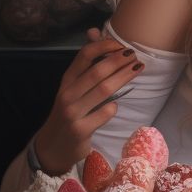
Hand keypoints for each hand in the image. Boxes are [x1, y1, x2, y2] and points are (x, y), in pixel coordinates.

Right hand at [33, 28, 142, 173]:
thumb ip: (87, 74)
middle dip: (118, 60)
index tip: (120, 44)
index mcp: (67, 81)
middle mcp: (68, 94)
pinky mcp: (81, 129)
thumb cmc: (70, 115)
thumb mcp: (74, 93)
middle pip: (97, 71)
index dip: (103, 46)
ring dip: (123, 77)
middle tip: (135, 55)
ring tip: (138, 68)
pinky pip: (105, 113)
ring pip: (103, 90)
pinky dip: (114, 107)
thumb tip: (106, 48)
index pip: (83, 56)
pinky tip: (116, 105)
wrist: (53, 147)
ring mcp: (73, 112)